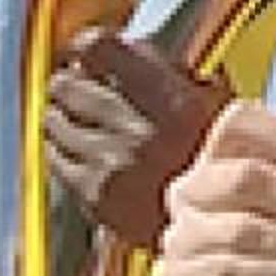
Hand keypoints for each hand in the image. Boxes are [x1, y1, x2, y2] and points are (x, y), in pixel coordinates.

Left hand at [45, 31, 225, 247]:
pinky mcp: (94, 196)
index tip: (88, 53)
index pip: (97, 48)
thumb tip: (127, 48)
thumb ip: (170, 70)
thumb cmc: (220, 163)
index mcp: (169, 101)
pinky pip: (53, 158)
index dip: (87, 47)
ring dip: (63, 116)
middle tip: (80, 88)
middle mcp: (135, 131)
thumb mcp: (215, 104)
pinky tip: (81, 151)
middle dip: (71, 83)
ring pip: (53, 121)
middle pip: (66, 84)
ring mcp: (110, 165)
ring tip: (82, 122)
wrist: (222, 228)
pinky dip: (61, 149)